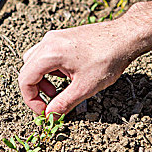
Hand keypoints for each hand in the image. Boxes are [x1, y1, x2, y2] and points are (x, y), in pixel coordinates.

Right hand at [18, 15, 139, 115]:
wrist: (126, 36)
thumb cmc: (108, 57)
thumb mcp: (85, 87)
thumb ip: (63, 103)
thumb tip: (50, 115)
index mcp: (49, 54)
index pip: (25, 80)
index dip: (31, 100)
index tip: (43, 111)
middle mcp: (48, 42)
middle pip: (27, 70)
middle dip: (35, 91)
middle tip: (49, 104)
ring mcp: (55, 37)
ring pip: (35, 61)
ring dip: (42, 79)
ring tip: (57, 91)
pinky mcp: (63, 37)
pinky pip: (46, 54)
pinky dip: (50, 69)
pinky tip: (66, 76)